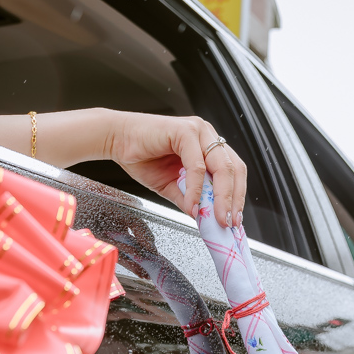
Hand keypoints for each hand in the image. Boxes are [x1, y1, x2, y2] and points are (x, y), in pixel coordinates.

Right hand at [107, 111, 246, 227]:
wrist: (115, 140)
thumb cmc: (141, 156)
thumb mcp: (170, 185)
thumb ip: (189, 198)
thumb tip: (204, 217)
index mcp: (208, 145)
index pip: (234, 172)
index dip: (237, 196)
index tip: (234, 218)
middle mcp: (207, 135)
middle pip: (233, 170)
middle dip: (233, 200)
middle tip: (228, 222)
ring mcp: (198, 131)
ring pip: (220, 167)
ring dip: (220, 197)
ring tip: (215, 217)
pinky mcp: (184, 131)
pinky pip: (196, 165)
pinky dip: (196, 188)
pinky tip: (192, 203)